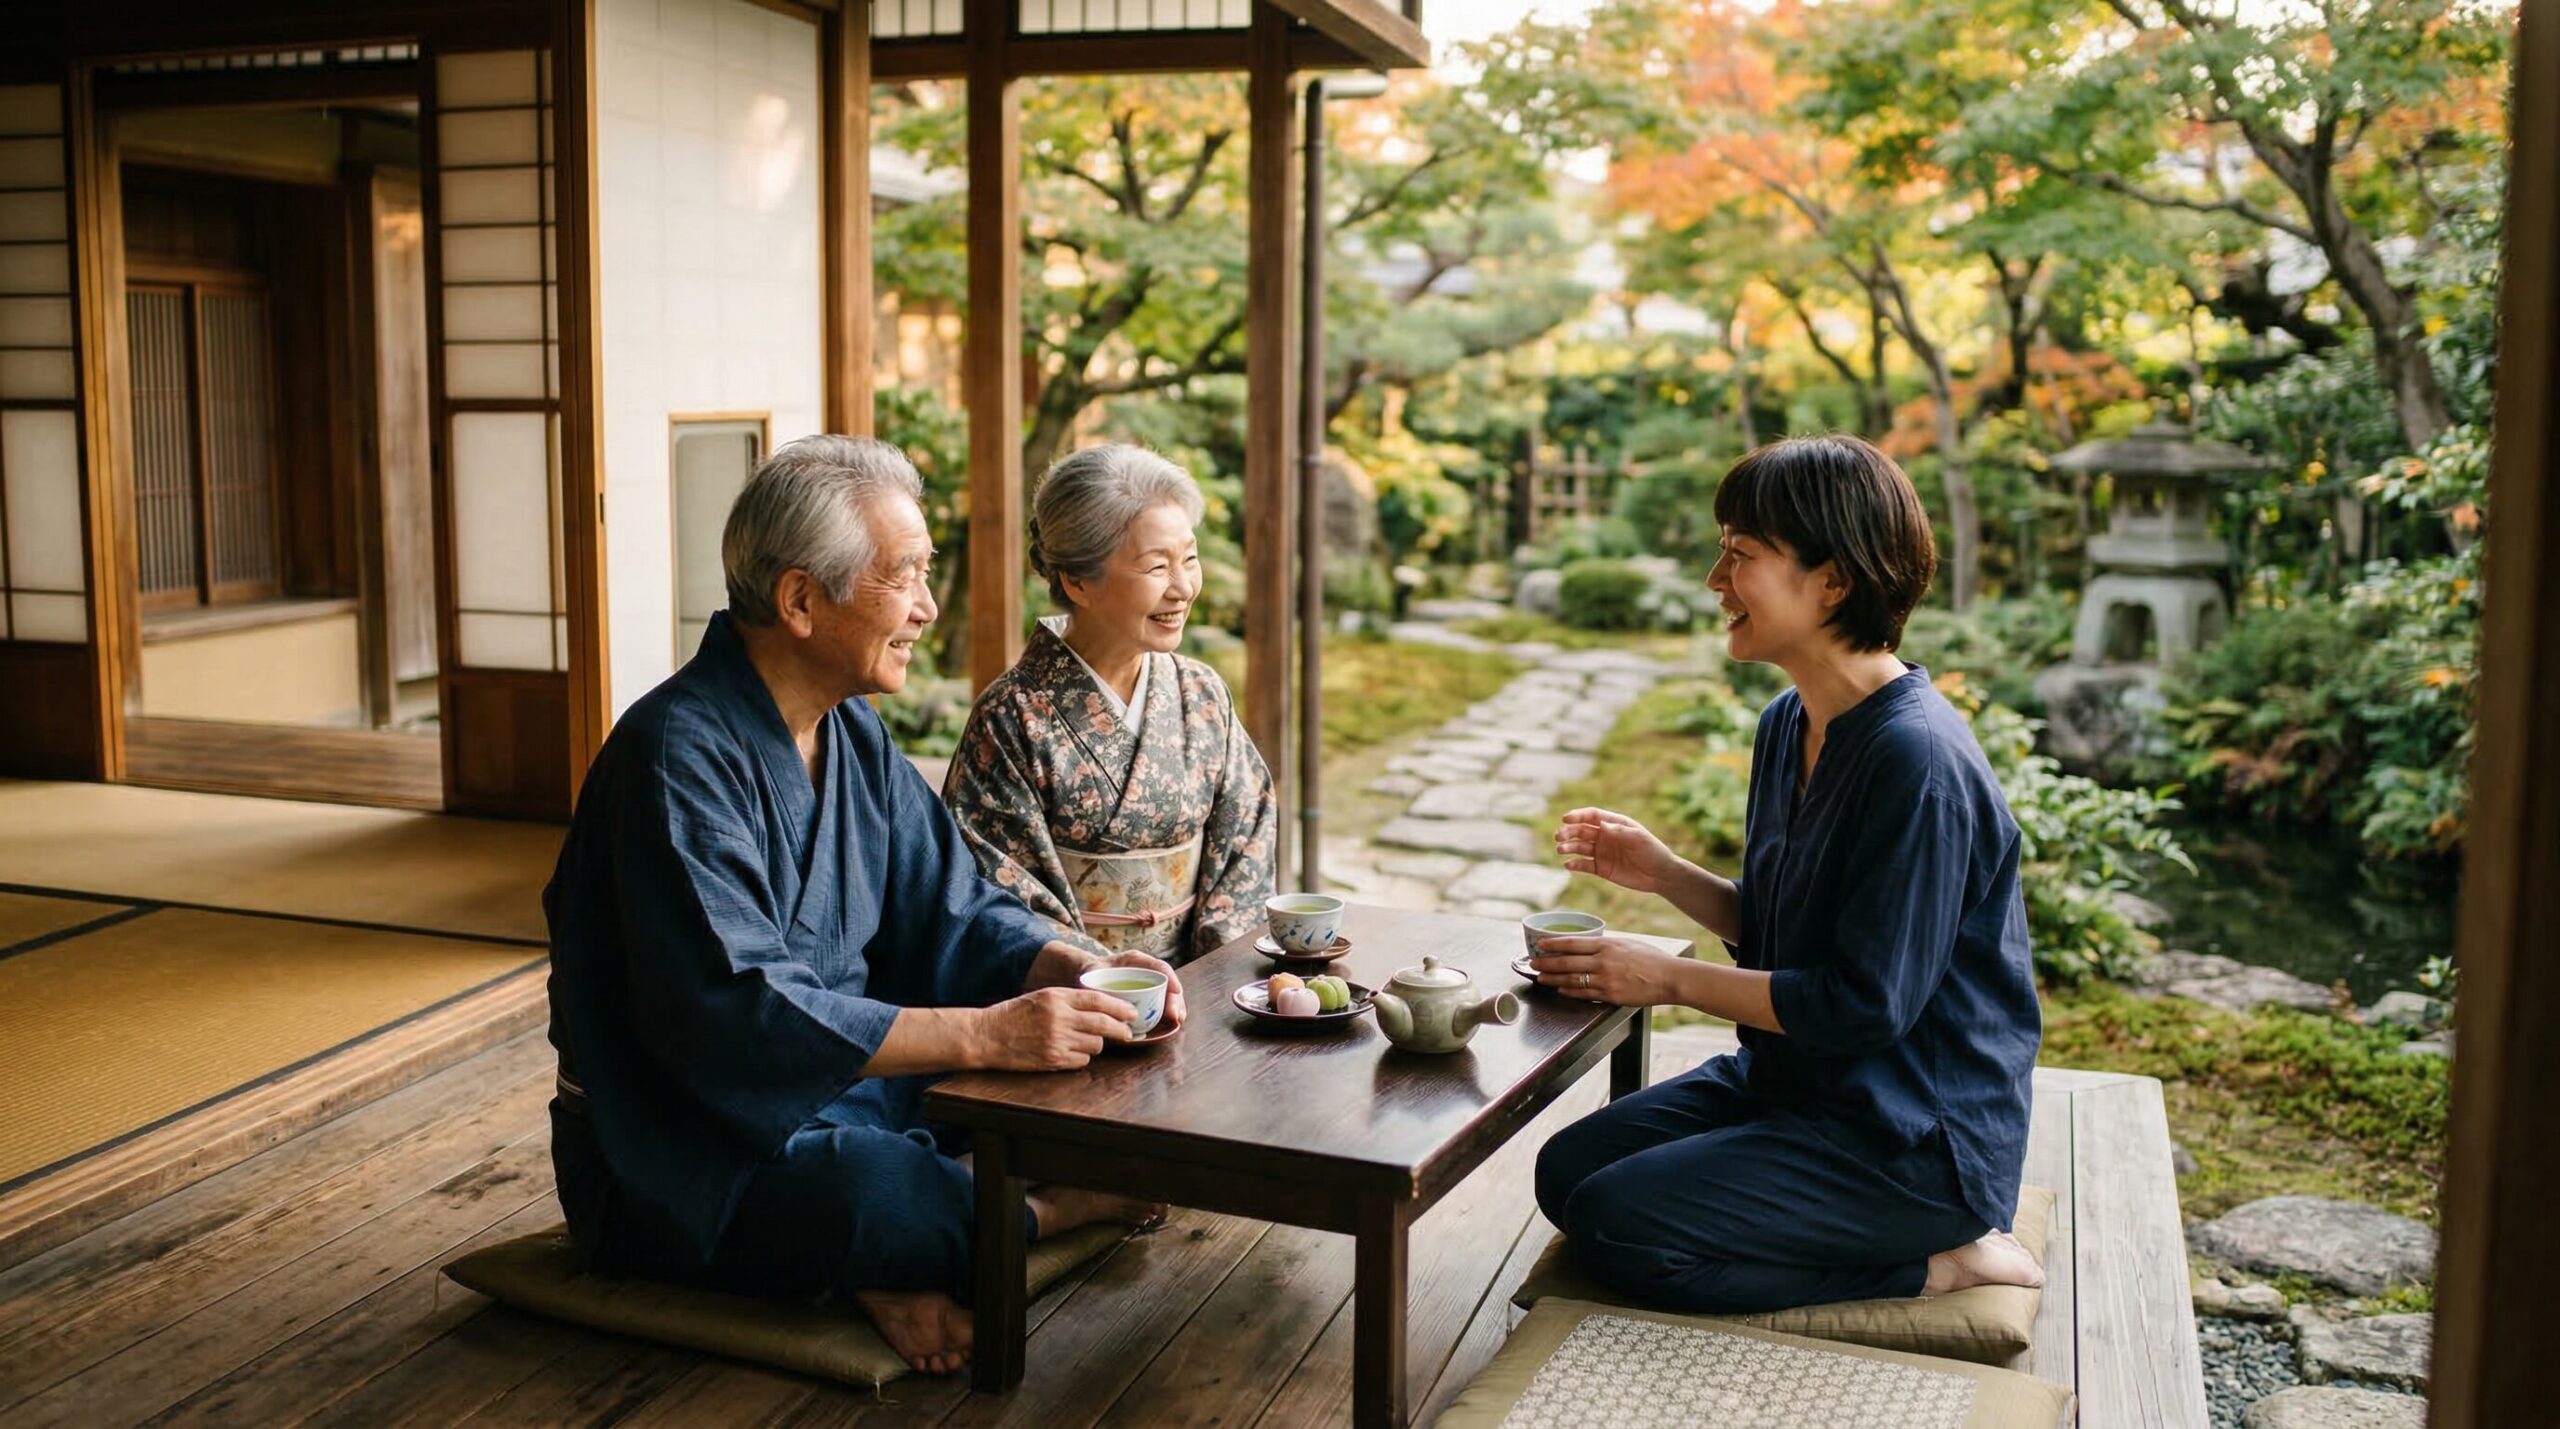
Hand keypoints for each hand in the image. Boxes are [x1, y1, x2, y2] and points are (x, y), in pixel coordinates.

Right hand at [977, 987, 1135, 1069]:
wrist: (987, 1035)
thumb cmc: (1015, 1014)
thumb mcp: (1042, 997)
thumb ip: (1070, 1000)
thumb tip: (1102, 1008)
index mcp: (1057, 997)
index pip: (1098, 1000)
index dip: (1119, 1007)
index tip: (1131, 1012)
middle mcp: (1059, 1018)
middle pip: (1103, 1024)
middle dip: (1121, 1029)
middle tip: (1128, 1032)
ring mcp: (1056, 1041)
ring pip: (1095, 1045)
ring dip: (1096, 1044)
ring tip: (1084, 1040)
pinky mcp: (1052, 1060)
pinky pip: (1081, 1061)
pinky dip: (1082, 1058)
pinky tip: (1071, 1052)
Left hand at [1097, 949, 1185, 1030]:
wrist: (1089, 974)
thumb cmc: (1091, 972)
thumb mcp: (1091, 972)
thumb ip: (1093, 981)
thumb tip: (1101, 999)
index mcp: (1134, 960)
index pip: (1157, 966)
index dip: (1170, 978)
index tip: (1176, 991)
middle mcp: (1146, 970)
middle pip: (1167, 982)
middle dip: (1175, 999)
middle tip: (1177, 1015)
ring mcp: (1149, 982)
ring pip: (1169, 993)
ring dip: (1176, 1007)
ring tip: (1178, 1020)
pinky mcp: (1148, 995)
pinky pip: (1163, 1002)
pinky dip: (1169, 1012)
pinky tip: (1173, 1023)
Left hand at [1530, 934, 1687, 1006]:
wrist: (1669, 977)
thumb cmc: (1651, 959)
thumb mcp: (1627, 943)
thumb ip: (1606, 946)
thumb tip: (1588, 946)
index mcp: (1607, 944)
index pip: (1572, 943)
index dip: (1552, 944)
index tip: (1540, 945)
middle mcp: (1603, 961)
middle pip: (1566, 962)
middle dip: (1545, 963)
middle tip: (1532, 963)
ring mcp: (1606, 979)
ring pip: (1571, 979)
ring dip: (1552, 978)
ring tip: (1540, 978)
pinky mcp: (1610, 995)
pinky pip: (1584, 993)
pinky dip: (1569, 991)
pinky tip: (1560, 989)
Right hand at [1554, 807, 1682, 894]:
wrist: (1660, 875)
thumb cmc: (1653, 851)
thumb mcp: (1639, 838)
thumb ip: (1619, 831)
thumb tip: (1601, 825)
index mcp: (1614, 824)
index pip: (1592, 816)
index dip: (1577, 816)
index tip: (1565, 818)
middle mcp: (1605, 836)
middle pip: (1581, 831)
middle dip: (1568, 832)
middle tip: (1559, 836)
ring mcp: (1602, 852)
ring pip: (1579, 848)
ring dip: (1568, 847)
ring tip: (1560, 850)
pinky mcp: (1601, 868)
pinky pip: (1584, 865)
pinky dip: (1574, 864)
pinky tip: (1568, 865)